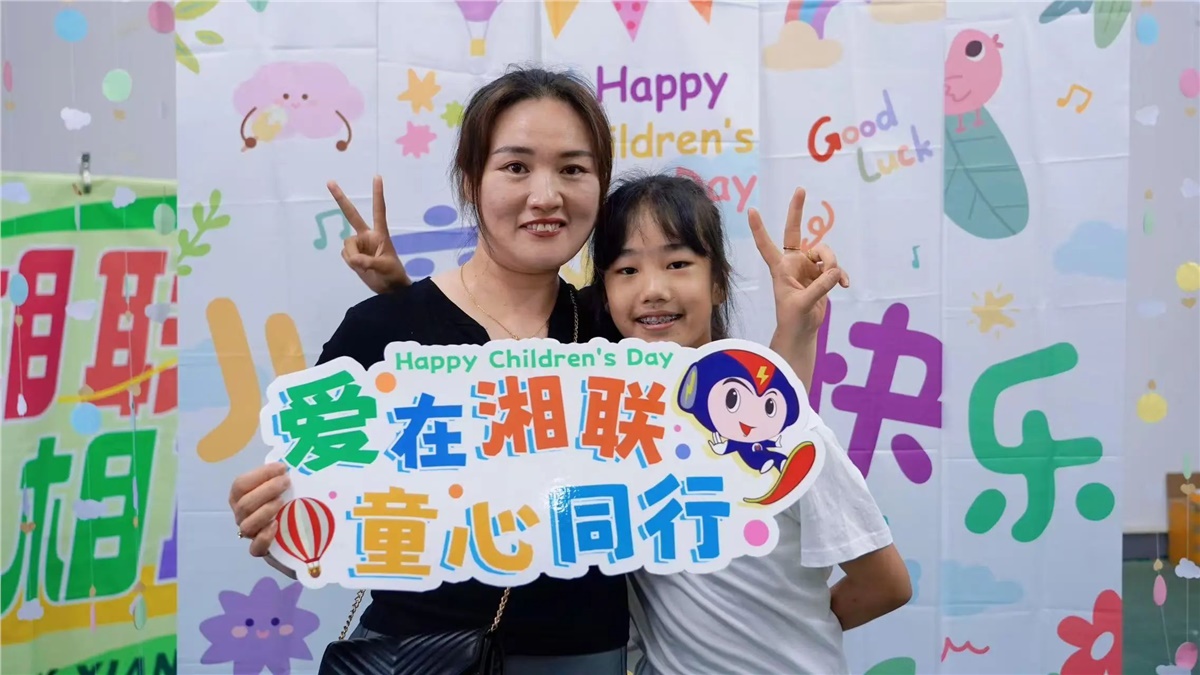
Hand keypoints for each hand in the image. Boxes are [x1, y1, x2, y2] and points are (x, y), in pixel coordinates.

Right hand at [229, 462, 289, 557]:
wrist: (298, 533)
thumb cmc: (286, 503)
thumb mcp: (282, 487)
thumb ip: (280, 476)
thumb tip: (290, 462)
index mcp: (241, 497)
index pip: (240, 484)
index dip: (260, 474)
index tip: (282, 468)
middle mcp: (242, 516)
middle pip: (244, 504)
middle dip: (266, 490)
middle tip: (286, 482)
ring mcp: (251, 534)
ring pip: (247, 525)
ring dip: (264, 511)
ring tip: (282, 502)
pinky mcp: (261, 550)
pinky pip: (256, 548)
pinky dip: (264, 537)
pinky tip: (276, 526)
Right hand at [328, 175, 410, 293]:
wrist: (390, 289)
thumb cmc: (393, 274)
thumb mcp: (385, 267)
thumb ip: (368, 263)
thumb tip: (353, 259)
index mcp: (380, 233)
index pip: (379, 210)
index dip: (378, 194)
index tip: (377, 177)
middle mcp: (367, 235)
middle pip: (351, 215)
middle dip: (340, 199)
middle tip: (329, 181)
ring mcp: (359, 244)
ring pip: (346, 244)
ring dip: (352, 256)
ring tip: (365, 266)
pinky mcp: (353, 254)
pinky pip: (344, 254)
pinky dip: (350, 261)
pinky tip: (359, 267)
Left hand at [748, 187, 849, 339]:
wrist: (803, 330)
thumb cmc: (793, 318)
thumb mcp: (803, 304)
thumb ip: (819, 287)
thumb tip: (834, 271)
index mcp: (780, 268)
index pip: (766, 245)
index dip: (759, 228)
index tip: (751, 210)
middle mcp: (793, 262)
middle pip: (794, 230)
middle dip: (797, 210)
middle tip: (800, 189)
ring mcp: (808, 266)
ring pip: (824, 251)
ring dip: (832, 264)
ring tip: (834, 282)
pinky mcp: (822, 274)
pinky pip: (835, 267)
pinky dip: (840, 275)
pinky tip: (844, 285)